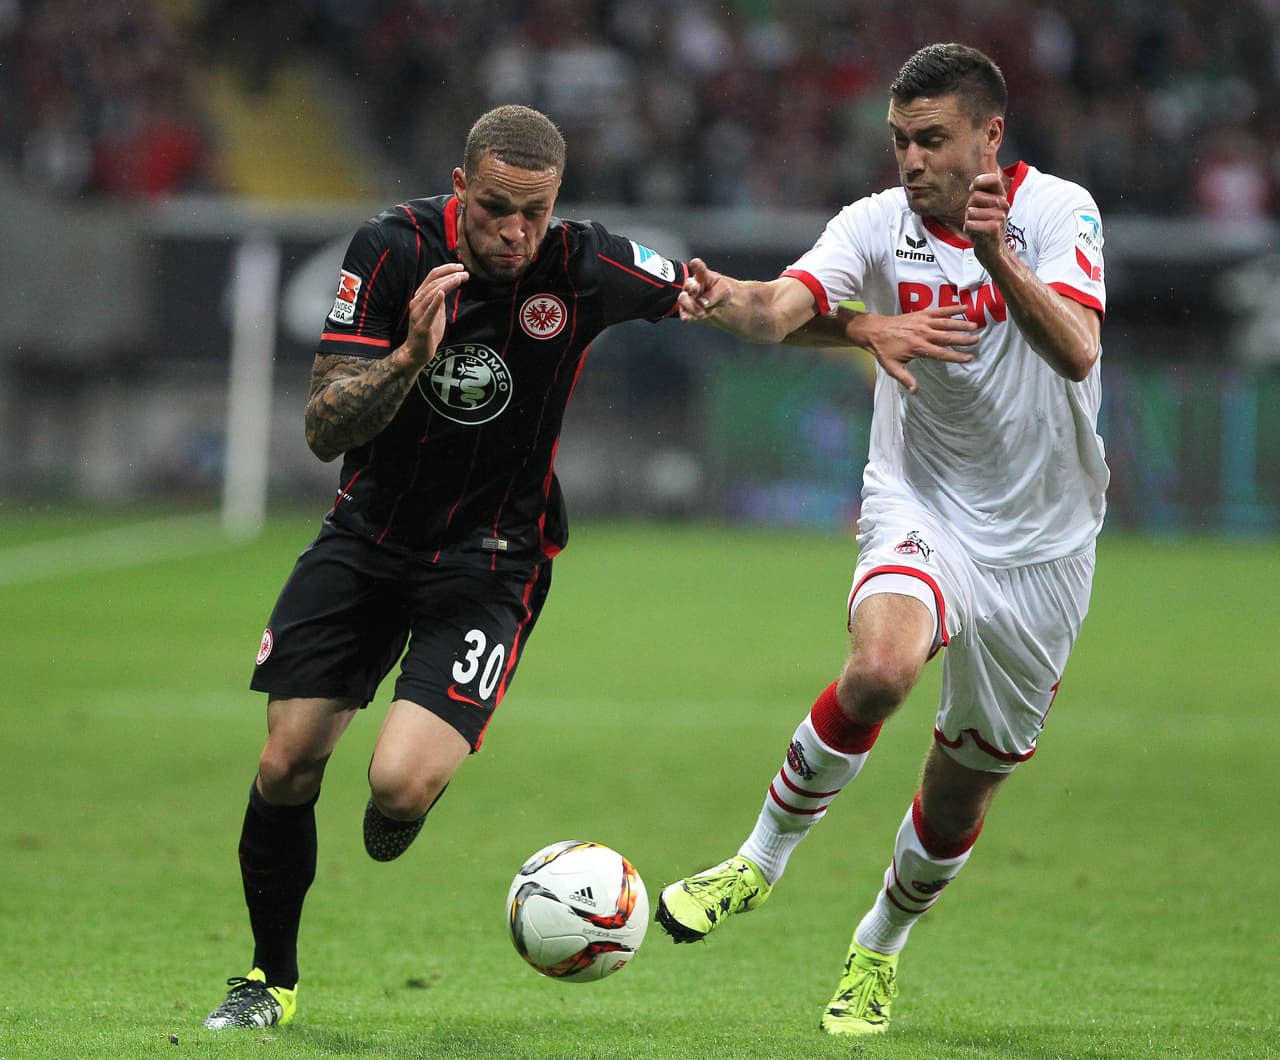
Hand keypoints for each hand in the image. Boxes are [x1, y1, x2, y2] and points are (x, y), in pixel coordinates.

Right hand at [397, 263, 468, 372]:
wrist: (417, 352)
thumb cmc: (428, 331)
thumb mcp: (436, 311)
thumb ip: (440, 299)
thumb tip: (449, 287)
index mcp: (420, 297)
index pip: (432, 277)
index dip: (446, 269)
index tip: (460, 267)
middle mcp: (417, 302)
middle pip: (433, 282)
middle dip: (450, 275)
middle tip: (464, 272)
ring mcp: (418, 313)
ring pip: (432, 293)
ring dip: (447, 284)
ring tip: (459, 278)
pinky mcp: (421, 325)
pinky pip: (429, 311)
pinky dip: (435, 301)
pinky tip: (442, 293)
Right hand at [677, 257, 730, 320]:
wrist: (721, 306)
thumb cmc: (722, 292)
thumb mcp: (724, 291)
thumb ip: (713, 295)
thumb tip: (702, 303)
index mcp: (703, 276)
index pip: (700, 269)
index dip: (697, 265)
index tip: (695, 262)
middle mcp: (694, 286)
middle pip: (689, 285)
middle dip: (691, 287)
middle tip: (695, 288)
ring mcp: (690, 298)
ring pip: (684, 300)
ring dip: (689, 305)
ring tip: (700, 311)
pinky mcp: (688, 310)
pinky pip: (685, 313)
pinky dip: (686, 316)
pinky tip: (686, 318)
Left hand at [841, 304, 977, 393]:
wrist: (874, 331)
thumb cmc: (884, 350)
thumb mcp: (892, 368)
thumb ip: (905, 379)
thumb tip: (916, 391)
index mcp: (918, 347)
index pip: (941, 353)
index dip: (956, 356)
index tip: (969, 358)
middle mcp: (923, 333)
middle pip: (947, 337)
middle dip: (963, 338)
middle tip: (977, 339)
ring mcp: (923, 322)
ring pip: (946, 322)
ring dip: (961, 323)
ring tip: (975, 325)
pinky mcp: (921, 314)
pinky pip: (940, 310)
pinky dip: (952, 308)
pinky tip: (964, 306)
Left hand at [963, 171, 1010, 263]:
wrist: (991, 249)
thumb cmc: (983, 226)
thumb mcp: (980, 206)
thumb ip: (979, 193)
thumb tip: (973, 185)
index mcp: (1000, 196)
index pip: (994, 179)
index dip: (980, 181)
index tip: (972, 189)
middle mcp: (1003, 204)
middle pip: (975, 196)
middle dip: (969, 208)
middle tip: (975, 218)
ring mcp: (1001, 216)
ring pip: (971, 211)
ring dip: (968, 220)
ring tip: (976, 226)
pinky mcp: (995, 228)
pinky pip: (971, 223)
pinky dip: (968, 229)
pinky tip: (976, 233)